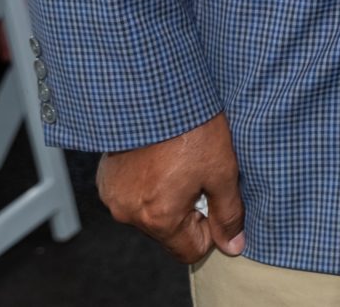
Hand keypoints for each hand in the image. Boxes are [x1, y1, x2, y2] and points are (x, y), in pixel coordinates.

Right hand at [96, 113, 245, 262]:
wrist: (157, 89)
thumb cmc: (192, 126)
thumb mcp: (223, 171)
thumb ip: (228, 214)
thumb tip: (233, 245)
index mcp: (159, 217)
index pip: (191, 251)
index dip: (209, 228)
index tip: (214, 199)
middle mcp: (129, 213)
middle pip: (169, 233)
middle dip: (187, 210)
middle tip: (196, 172)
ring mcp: (113, 196)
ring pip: (150, 214)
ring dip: (167, 197)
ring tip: (177, 161)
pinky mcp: (106, 179)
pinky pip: (132, 196)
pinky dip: (147, 184)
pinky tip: (159, 157)